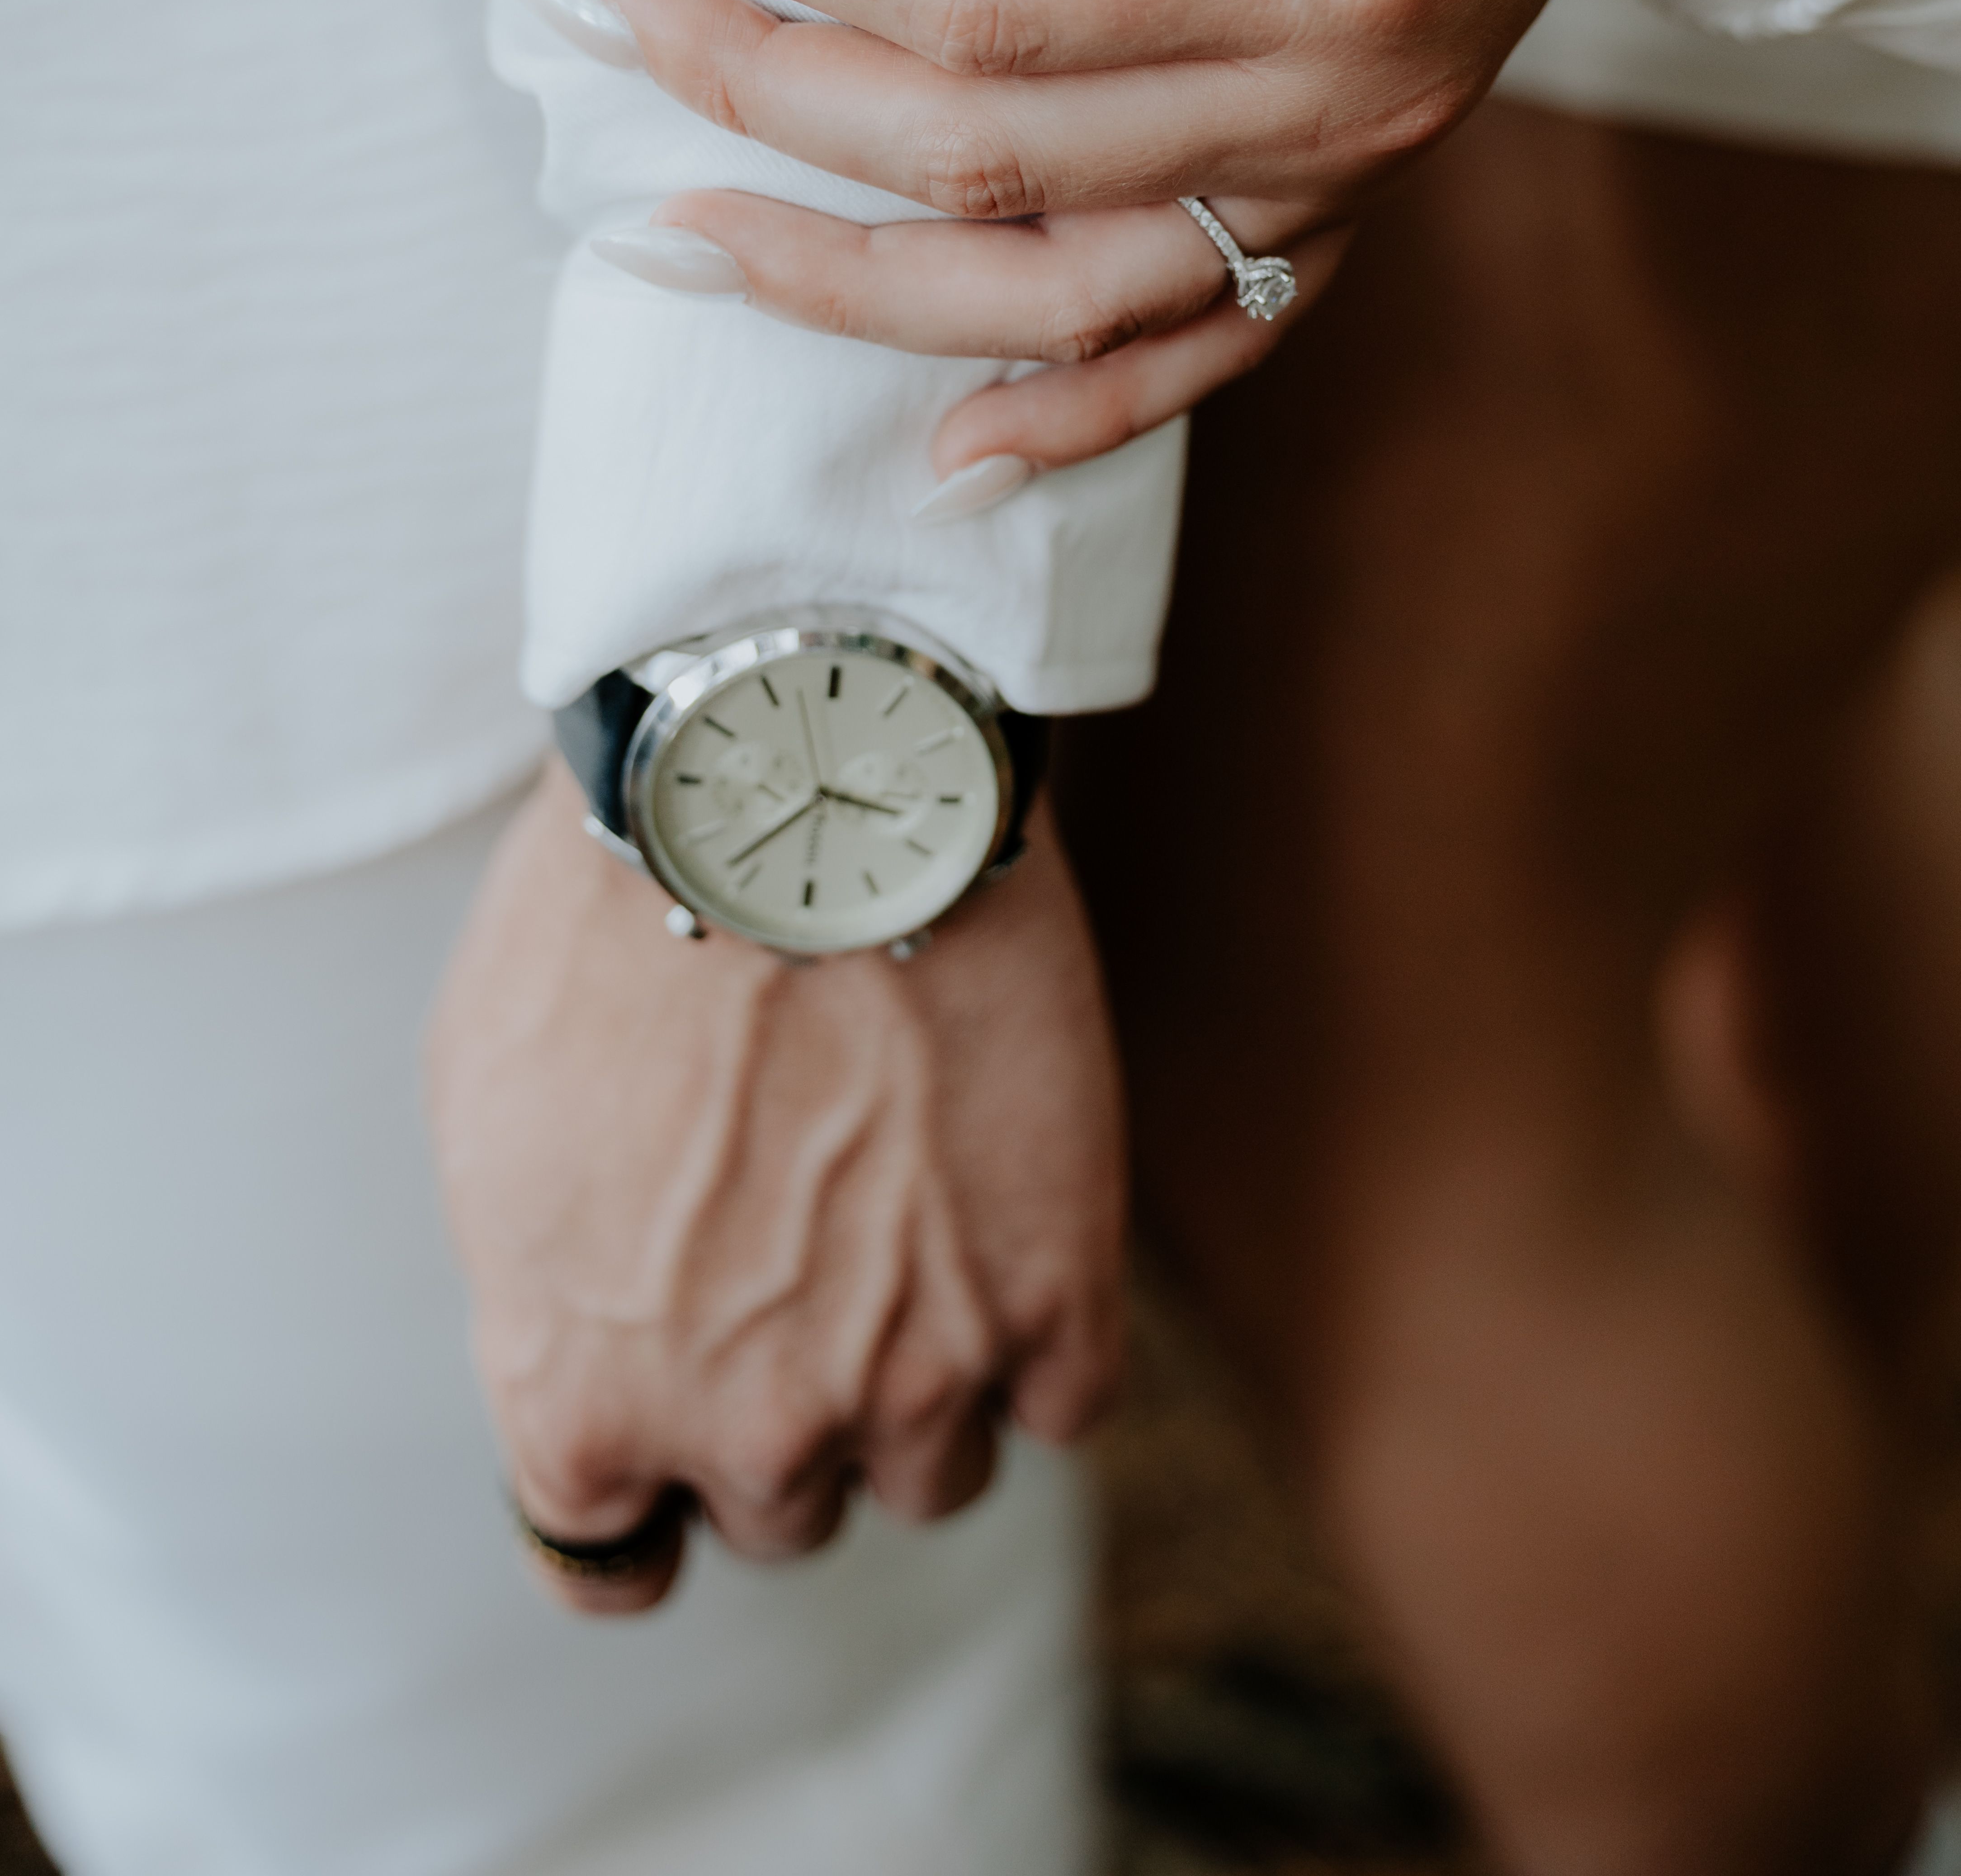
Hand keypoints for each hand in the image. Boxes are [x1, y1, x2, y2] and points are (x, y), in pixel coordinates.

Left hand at [427, 758, 1125, 1609]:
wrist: (780, 804)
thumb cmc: (605, 929)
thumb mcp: (485, 1122)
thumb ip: (539, 1285)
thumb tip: (585, 1324)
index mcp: (582, 1403)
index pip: (611, 1565)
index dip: (646, 1489)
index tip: (674, 1420)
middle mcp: (747, 1426)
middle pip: (783, 1510)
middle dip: (783, 1411)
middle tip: (797, 1272)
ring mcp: (913, 1373)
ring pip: (931, 1476)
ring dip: (919, 1385)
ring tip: (911, 1236)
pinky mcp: (1053, 1292)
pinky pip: (1064, 1403)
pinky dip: (1040, 1337)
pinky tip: (1004, 1229)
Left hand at [582, 0, 1752, 473]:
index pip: (992, 1)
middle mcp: (1348, 95)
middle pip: (992, 161)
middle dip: (766, 96)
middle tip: (600, 14)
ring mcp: (1361, 161)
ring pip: (1065, 301)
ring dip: (855, 285)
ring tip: (669, 237)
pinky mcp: (1362, 173)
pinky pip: (1209, 339)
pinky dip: (1078, 410)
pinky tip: (947, 452)